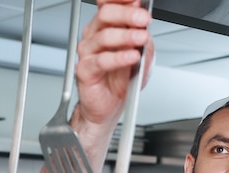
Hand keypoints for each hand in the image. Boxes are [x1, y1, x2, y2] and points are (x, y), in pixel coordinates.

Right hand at [73, 0, 153, 135]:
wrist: (111, 105)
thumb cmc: (123, 78)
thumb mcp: (142, 53)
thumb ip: (142, 34)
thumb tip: (143, 17)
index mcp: (106, 26)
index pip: (108, 3)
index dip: (121, 0)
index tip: (138, 1)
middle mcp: (94, 35)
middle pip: (105, 14)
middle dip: (127, 14)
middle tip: (143, 19)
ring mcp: (88, 52)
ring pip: (104, 36)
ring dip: (126, 36)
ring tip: (141, 39)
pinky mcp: (85, 69)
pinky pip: (101, 60)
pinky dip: (118, 58)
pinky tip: (132, 56)